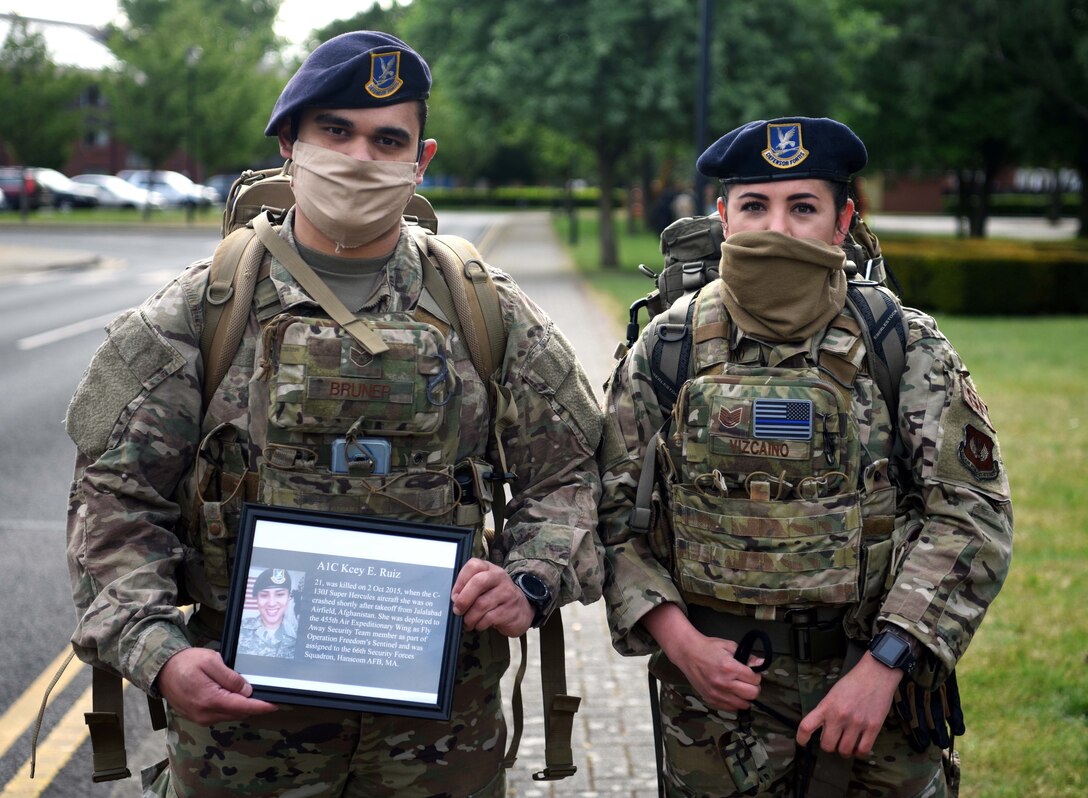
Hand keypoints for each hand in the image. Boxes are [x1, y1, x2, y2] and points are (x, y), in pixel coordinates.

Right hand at [156, 648, 278, 725]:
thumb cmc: (185, 663)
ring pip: (229, 714)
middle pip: (238, 713)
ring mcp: (200, 718)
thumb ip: (230, 678)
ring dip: (240, 705)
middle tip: (263, 692)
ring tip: (245, 690)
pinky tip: (230, 694)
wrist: (161, 669)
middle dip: (252, 705)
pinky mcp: (197, 717)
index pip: (243, 707)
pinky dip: (229, 706)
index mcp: (211, 700)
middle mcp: (206, 714)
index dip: (261, 706)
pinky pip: (219, 714)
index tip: (275, 704)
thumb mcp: (211, 661)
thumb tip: (247, 691)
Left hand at [450, 558, 534, 636]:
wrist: (522, 609)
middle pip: (478, 582)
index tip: (454, 596)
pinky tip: (479, 625)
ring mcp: (507, 593)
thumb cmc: (496, 597)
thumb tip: (454, 599)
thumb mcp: (485, 587)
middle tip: (457, 611)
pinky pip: (489, 618)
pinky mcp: (510, 610)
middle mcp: (499, 577)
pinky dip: (479, 624)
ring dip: (470, 617)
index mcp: (490, 569)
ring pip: (481, 604)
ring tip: (467, 622)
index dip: (460, 581)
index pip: (473, 565)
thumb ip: (469, 587)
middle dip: (463, 600)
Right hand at [642, 604, 761, 711]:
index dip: (756, 675)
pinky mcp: (711, 699)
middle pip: (752, 694)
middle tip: (748, 681)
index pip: (755, 679)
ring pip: (743, 705)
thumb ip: (747, 657)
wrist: (688, 653)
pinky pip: (731, 708)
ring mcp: (716, 694)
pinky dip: (735, 702)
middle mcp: (723, 683)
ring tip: (740, 688)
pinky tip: (731, 693)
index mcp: (729, 668)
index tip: (751, 672)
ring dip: (745, 697)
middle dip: (754, 687)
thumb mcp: (730, 646)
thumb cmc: (709, 648)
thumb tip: (761, 664)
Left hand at [796, 652, 901, 756]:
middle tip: (833, 740)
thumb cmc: (853, 682)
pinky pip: (863, 750)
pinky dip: (859, 752)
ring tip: (847, 743)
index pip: (807, 726)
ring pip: (844, 751)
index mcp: (826, 706)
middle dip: (829, 745)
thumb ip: (826, 711)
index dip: (801, 738)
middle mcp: (839, 716)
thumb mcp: (833, 694)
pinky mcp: (873, 727)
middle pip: (827, 745)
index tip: (802, 742)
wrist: (876, 674)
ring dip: (844, 750)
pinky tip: (858, 746)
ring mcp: (856, 723)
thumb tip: (823, 730)